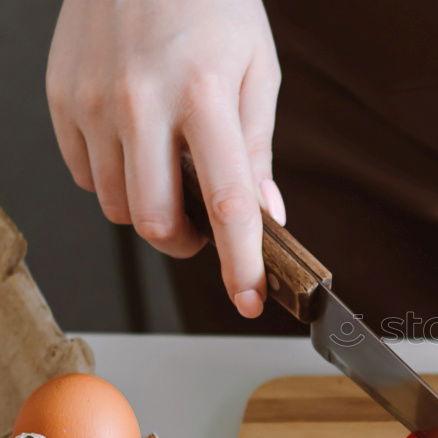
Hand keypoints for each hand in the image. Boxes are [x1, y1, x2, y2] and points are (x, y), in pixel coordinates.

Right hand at [46, 0, 282, 316]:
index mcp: (203, 93)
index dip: (240, 261)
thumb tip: (266, 214)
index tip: (250, 298)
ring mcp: (91, 101)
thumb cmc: (210, 4)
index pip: (226, 201)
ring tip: (170, 168)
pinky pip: (86, 176)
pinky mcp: (60, 100)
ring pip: (117, 206)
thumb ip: (258, 149)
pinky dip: (116, 179)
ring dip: (152, 209)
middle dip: (186, 244)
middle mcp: (139, 101)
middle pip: (156, 221)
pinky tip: (136, 145)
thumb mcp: (257, 70)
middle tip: (205, 230)